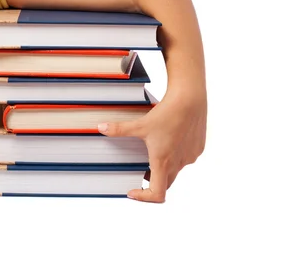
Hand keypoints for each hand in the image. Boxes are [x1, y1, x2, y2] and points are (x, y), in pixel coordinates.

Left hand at [98, 85, 206, 202]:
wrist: (190, 99)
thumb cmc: (166, 114)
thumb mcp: (140, 124)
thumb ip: (120, 129)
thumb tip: (100, 127)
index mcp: (163, 162)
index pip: (158, 195)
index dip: (144, 197)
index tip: (133, 190)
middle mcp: (179, 163)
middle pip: (165, 182)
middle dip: (151, 179)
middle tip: (139, 168)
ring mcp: (190, 156)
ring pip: (176, 169)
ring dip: (164, 165)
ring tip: (154, 149)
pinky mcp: (197, 148)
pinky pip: (185, 157)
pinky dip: (176, 154)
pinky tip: (170, 138)